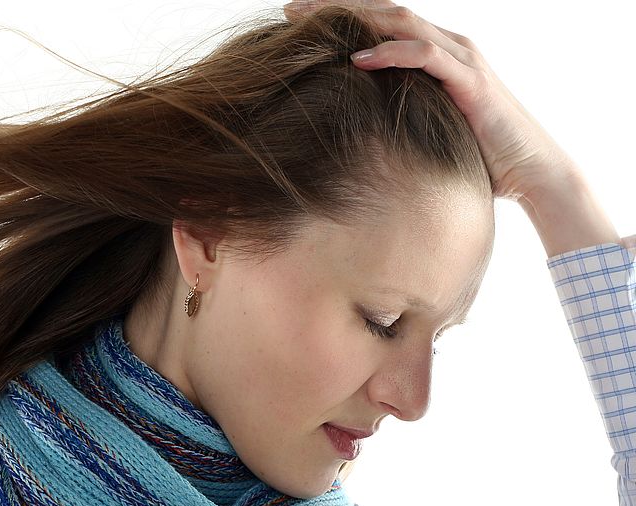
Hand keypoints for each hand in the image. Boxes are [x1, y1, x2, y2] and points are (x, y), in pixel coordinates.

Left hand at [282, 0, 574, 201]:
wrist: (532, 172)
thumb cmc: (476, 158)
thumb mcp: (424, 132)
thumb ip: (394, 119)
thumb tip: (352, 134)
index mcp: (432, 55)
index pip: (379, 23)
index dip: (339, 16)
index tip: (294, 22)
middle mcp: (446, 46)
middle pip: (383, 12)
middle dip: (336, 7)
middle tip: (290, 10)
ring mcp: (460, 58)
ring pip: (402, 23)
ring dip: (355, 18)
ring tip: (312, 22)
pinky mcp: (470, 80)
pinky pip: (425, 55)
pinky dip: (391, 54)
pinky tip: (357, 60)